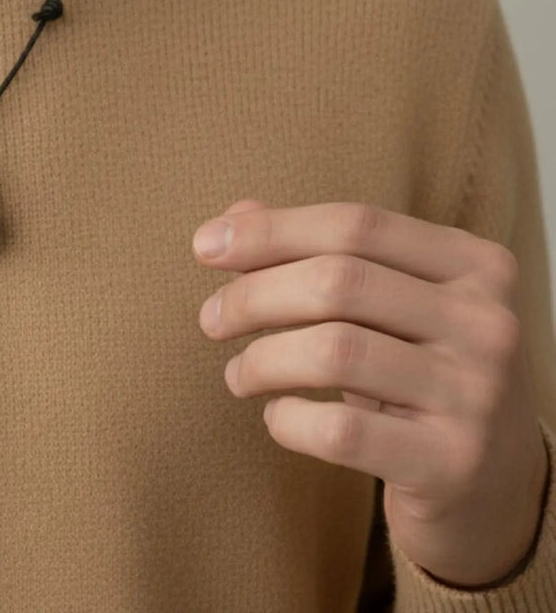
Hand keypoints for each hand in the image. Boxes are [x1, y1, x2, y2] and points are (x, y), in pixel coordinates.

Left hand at [192, 198, 548, 589]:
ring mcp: (476, 395)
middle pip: (339, 281)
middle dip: (254, 296)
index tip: (205, 247)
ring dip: (261, 360)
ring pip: (335, 352)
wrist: (497, 479)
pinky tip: (277, 417)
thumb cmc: (417, 367)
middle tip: (211, 319)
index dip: (270, 231)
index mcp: (473, 263)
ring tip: (236, 374)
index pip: (355, 224)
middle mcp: (487, 322)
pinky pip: (341, 431)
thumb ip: (312, 250)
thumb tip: (229, 222)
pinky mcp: (452, 464)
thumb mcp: (384, 301)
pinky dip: (288, 420)